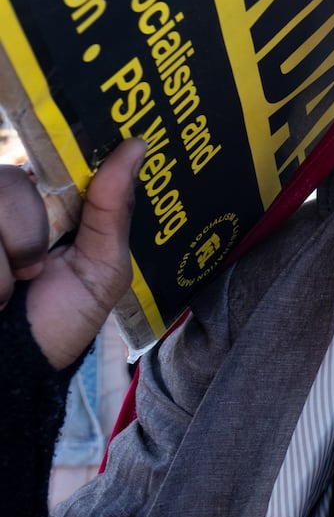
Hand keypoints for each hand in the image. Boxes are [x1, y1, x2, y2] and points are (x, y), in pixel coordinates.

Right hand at [0, 139, 142, 369]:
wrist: (13, 371)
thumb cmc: (58, 320)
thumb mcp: (102, 268)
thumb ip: (114, 207)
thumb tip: (136, 145)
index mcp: (38, 200)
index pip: (40, 159)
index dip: (52, 177)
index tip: (62, 219)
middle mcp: (0, 204)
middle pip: (8, 180)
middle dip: (27, 233)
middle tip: (34, 271)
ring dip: (2, 265)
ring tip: (9, 290)